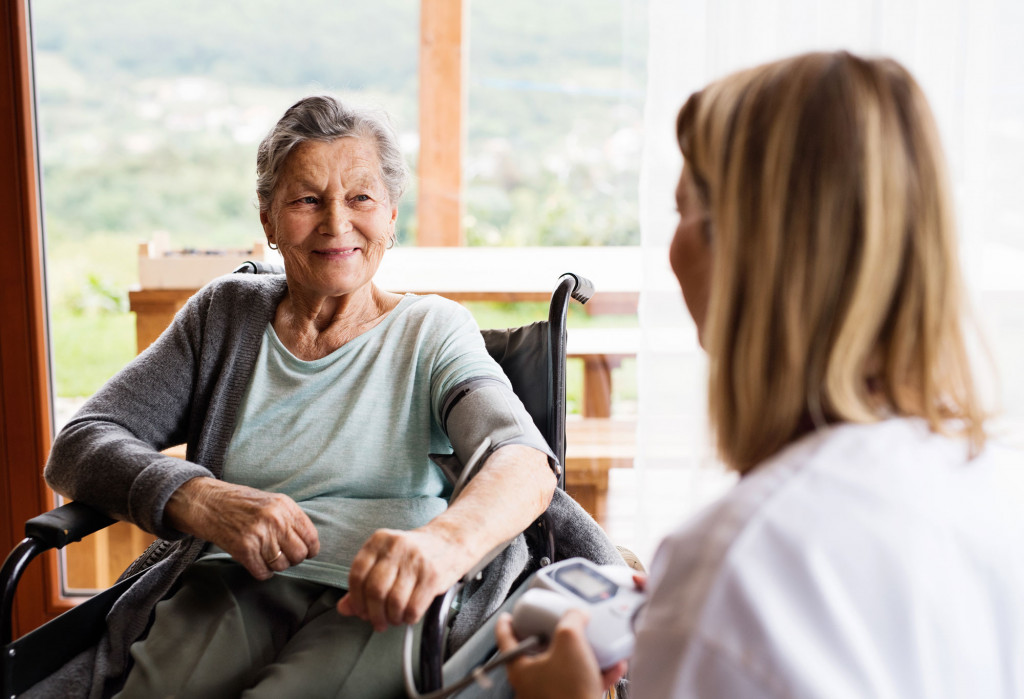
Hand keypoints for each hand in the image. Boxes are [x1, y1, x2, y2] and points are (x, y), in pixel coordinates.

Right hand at [165, 477, 319, 579]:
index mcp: (285, 506)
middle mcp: (275, 520)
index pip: (311, 537)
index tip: (305, 552)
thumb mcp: (272, 502)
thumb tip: (309, 544)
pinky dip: (262, 572)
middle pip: (299, 554)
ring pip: (282, 566)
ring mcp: (260, 535)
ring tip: (266, 556)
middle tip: (282, 555)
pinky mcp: (244, 549)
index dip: (310, 549)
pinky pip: (263, 572)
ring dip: (276, 566)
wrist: (208, 503)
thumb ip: (290, 519)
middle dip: (293, 559)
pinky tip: (256, 562)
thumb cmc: (242, 503)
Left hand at [336, 527, 467, 631]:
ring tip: (394, 619)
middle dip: (374, 614)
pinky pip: (413, 607)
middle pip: (375, 590)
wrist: (450, 542)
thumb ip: (363, 584)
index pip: (357, 574)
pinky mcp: (433, 575)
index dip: (356, 600)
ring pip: (394, 601)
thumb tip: (343, 608)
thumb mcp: (386, 562)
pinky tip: (409, 616)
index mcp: (379, 541)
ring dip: (392, 618)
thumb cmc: (413, 555)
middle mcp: (396, 547)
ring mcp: (416, 560)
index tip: (361, 612)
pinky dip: (408, 618)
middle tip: (378, 622)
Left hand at [494, 609, 626, 698]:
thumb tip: (577, 614)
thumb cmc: (570, 691)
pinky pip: (583, 681)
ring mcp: (552, 694)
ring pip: (565, 666)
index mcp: (520, 668)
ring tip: (594, 642)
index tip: (509, 615)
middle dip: (553, 635)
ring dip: (582, 653)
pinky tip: (613, 664)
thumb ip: (572, 620)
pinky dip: (598, 671)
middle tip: (559, 624)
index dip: (507, 623)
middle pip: (538, 651)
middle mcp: (532, 683)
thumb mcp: (570, 641)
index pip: (506, 639)